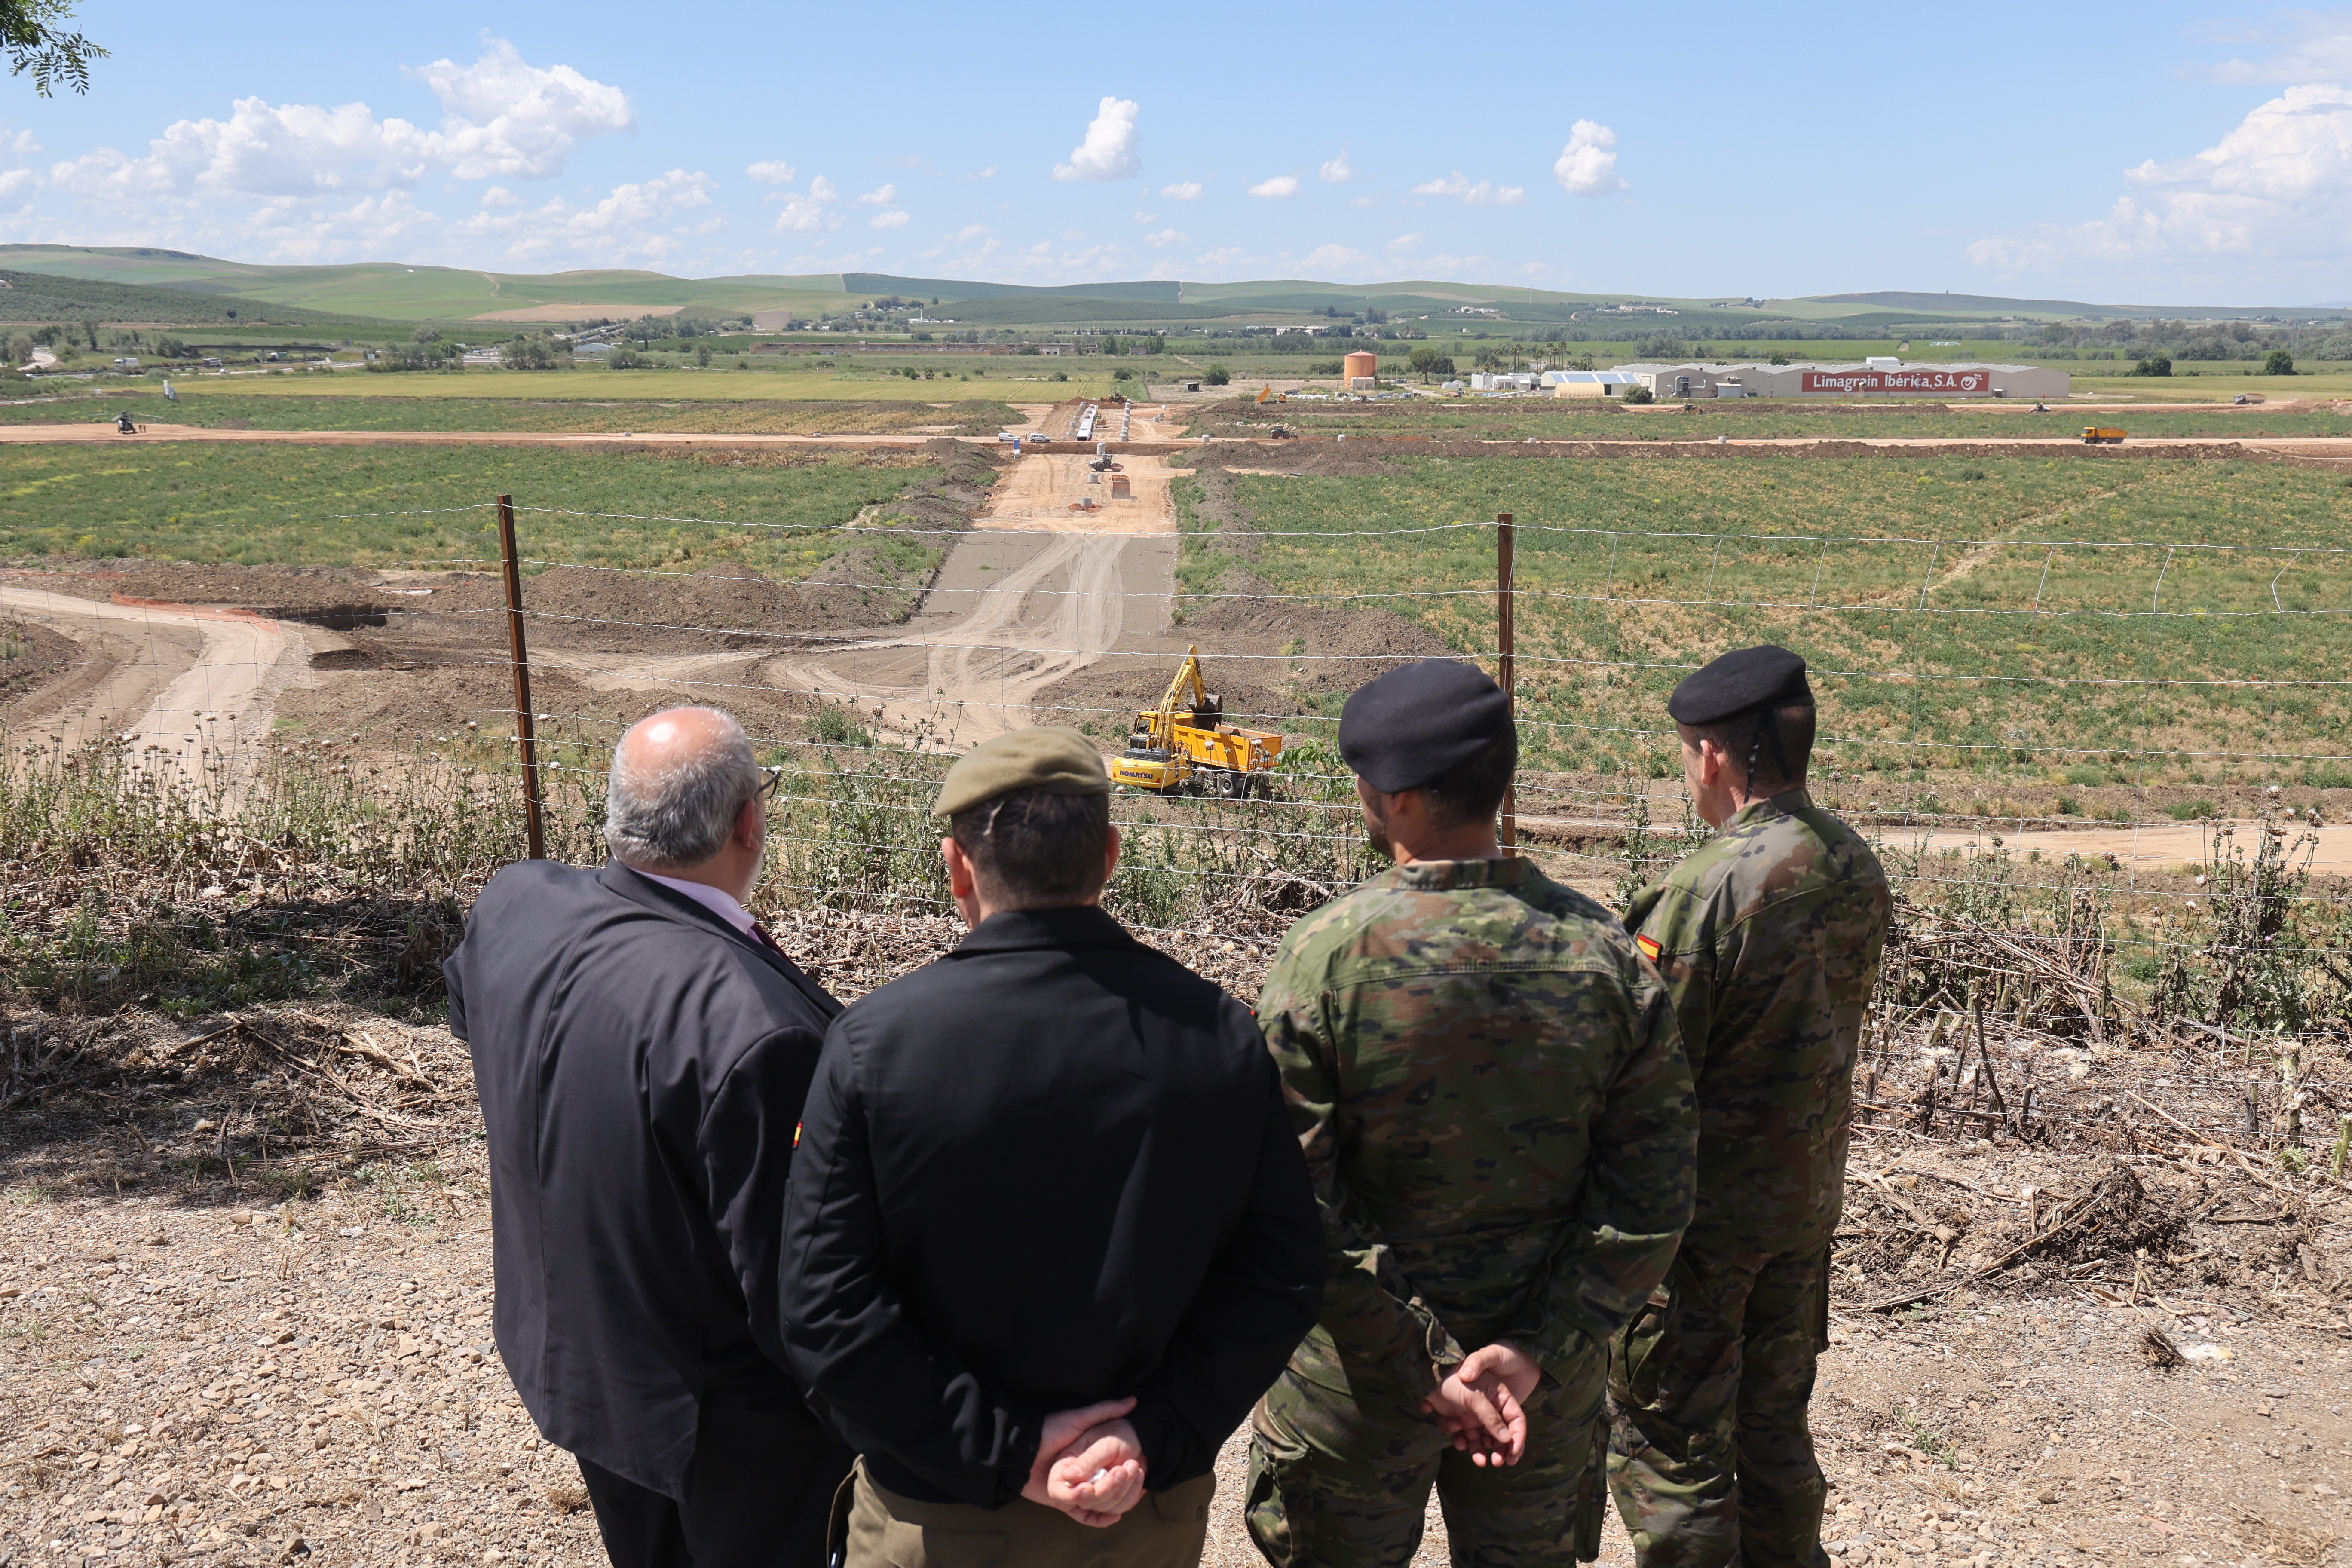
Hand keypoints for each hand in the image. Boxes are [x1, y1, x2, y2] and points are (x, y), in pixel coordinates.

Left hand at [1021, 1398, 1138, 1524]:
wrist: (1019, 1449)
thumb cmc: (1049, 1431)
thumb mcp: (1078, 1418)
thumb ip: (1104, 1411)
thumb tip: (1133, 1401)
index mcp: (1090, 1457)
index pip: (1115, 1469)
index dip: (1128, 1472)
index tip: (1137, 1467)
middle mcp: (1084, 1475)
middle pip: (1109, 1488)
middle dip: (1120, 1486)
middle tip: (1125, 1475)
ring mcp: (1074, 1490)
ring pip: (1099, 1502)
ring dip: (1110, 1500)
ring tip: (1117, 1494)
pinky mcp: (1063, 1503)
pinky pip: (1084, 1515)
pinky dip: (1099, 1518)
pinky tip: (1112, 1516)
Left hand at [1420, 1341, 1539, 1466]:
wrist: (1427, 1378)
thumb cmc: (1453, 1381)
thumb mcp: (1475, 1398)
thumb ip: (1491, 1419)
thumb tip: (1507, 1440)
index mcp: (1499, 1396)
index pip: (1515, 1419)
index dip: (1517, 1438)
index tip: (1513, 1457)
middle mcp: (1489, 1407)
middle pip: (1500, 1433)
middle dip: (1499, 1449)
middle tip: (1497, 1462)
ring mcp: (1474, 1414)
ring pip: (1481, 1438)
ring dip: (1480, 1450)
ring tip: (1479, 1461)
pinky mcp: (1459, 1420)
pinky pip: (1463, 1436)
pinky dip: (1461, 1440)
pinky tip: (1458, 1441)